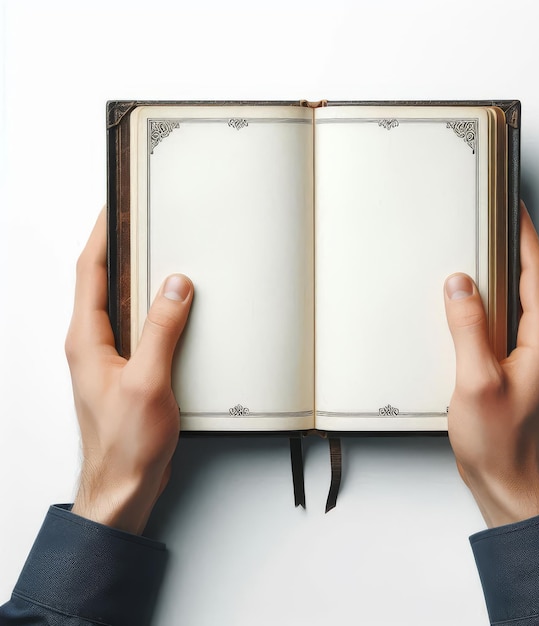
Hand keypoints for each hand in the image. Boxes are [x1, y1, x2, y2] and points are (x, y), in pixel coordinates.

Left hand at [65, 209, 192, 533]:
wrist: (125, 485)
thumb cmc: (125, 444)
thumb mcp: (148, 381)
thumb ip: (162, 330)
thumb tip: (175, 287)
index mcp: (87, 340)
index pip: (90, 272)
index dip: (102, 235)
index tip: (115, 209)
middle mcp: (94, 345)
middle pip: (103, 282)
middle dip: (121, 249)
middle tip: (141, 224)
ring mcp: (110, 358)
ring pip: (123, 305)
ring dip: (139, 279)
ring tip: (161, 257)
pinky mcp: (129, 371)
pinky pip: (140, 328)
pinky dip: (155, 310)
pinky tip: (174, 309)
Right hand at [443, 202, 538, 527]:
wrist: (506, 484)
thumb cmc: (498, 443)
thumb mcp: (476, 382)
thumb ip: (467, 329)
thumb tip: (460, 285)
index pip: (536, 275)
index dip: (525, 237)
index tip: (514, 209)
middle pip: (531, 283)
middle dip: (514, 247)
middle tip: (493, 222)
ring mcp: (531, 358)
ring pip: (518, 303)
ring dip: (501, 275)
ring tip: (479, 253)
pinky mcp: (516, 368)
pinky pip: (505, 324)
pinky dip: (490, 305)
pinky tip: (470, 305)